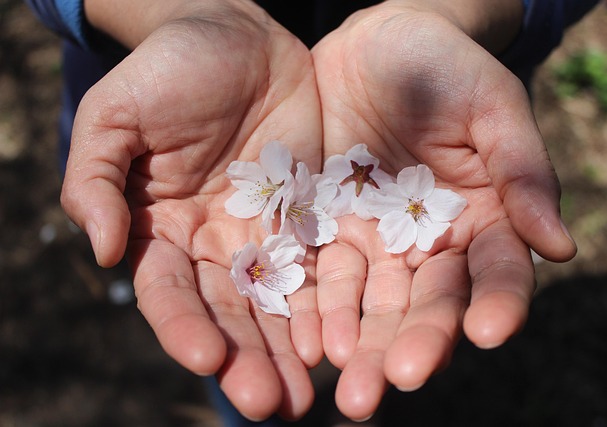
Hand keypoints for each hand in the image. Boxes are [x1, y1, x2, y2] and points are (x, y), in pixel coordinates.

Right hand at [60, 2, 322, 419]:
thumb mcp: (115, 116)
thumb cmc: (167, 70)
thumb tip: (102, 253)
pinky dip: (326, 306)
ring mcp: (263, 233)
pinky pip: (318, 266)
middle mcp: (213, 245)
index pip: (169, 292)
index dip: (184, 327)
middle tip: (269, 404)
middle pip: (229, 314)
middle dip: (247, 360)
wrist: (235, 37)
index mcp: (161, 230)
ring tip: (306, 397)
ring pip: (277, 304)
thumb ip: (95, 182)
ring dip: (289, 351)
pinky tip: (340, 341)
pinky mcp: (307, 215)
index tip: (207, 358)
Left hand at [312, 1, 575, 419]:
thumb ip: (522, 170)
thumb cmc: (446, 67)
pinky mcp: (328, 231)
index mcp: (483, 219)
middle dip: (415, 343)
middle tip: (398, 381)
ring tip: (351, 385)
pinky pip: (322, 275)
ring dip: (362, 344)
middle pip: (428, 303)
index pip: (496, 273)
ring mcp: (376, 242)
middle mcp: (430, 244)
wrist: (375, 47)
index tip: (489, 332)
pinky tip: (310, 343)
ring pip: (372, 302)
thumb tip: (560, 248)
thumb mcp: (491, 105)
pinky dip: (317, 311)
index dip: (497, 303)